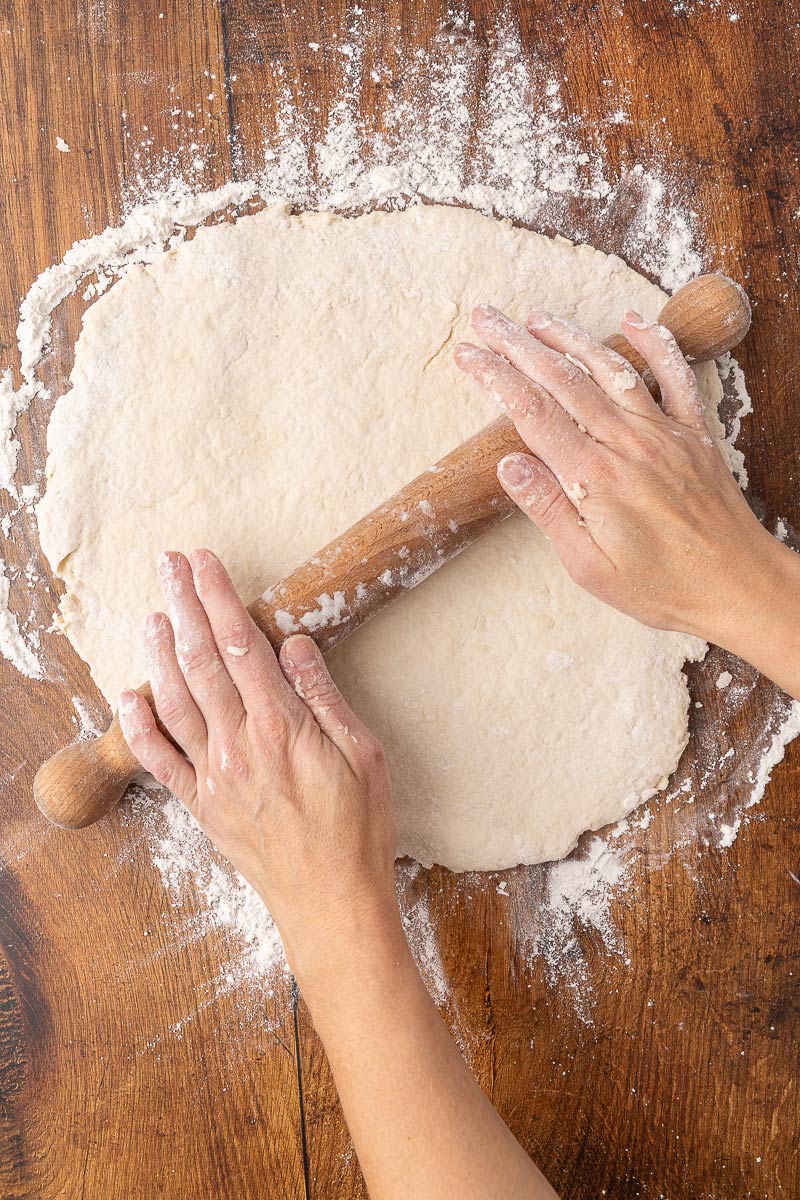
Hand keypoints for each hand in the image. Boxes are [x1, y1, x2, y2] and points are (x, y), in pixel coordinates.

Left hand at [117, 549, 398, 982]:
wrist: (331, 901)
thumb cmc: (358, 828)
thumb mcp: (364, 753)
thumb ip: (323, 696)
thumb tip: (293, 645)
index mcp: (281, 725)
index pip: (240, 644)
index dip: (218, 597)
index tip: (203, 562)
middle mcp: (239, 744)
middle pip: (200, 661)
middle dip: (183, 606)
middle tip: (168, 565)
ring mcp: (214, 775)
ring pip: (174, 701)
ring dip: (158, 653)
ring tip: (151, 613)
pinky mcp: (202, 805)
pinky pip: (160, 760)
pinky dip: (139, 725)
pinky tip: (129, 695)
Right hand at [454, 305, 785, 645]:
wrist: (738, 587)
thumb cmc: (661, 587)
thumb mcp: (589, 566)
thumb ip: (548, 509)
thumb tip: (508, 464)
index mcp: (595, 478)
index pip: (532, 412)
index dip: (495, 377)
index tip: (468, 355)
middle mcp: (628, 444)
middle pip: (563, 379)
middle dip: (518, 344)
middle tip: (486, 318)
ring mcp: (663, 433)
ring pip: (610, 368)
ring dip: (570, 337)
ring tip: (536, 317)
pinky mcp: (693, 434)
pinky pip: (675, 376)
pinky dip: (656, 342)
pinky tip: (633, 320)